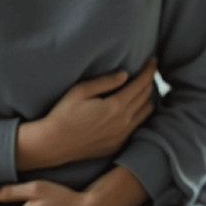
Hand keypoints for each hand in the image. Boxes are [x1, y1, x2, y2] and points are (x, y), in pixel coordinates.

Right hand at [22, 59, 157, 167]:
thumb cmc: (63, 114)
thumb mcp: (80, 91)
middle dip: (148, 81)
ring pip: (146, 112)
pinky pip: (137, 126)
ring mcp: (121, 135)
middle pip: (146, 96)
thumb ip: (105, 81)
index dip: (149, 70)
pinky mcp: (117, 144)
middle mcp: (123, 122)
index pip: (141, 84)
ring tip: (141, 88)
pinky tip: (132, 107)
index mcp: (115, 106)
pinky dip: (139, 113)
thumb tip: (125, 74)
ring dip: (147, 98)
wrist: (53, 144)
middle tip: (146, 71)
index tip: (152, 60)